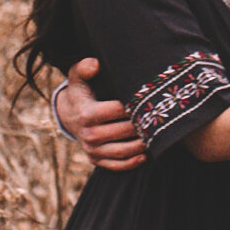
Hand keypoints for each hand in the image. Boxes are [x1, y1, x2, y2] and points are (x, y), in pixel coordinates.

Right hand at [59, 57, 145, 171]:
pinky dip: (132, 162)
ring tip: (156, 136)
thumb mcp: (77, 77)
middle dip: (142, 125)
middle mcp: (88, 134)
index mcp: (86, 114)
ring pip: (123, 151)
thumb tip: (95, 64)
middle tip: (160, 117)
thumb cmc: (80, 91)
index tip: (150, 99)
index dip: (134, 105)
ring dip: (141, 145)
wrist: (69, 115)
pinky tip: (145, 155)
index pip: (117, 111)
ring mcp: (92, 150)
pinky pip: (116, 165)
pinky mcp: (96, 160)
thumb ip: (84, 67)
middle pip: (123, 131)